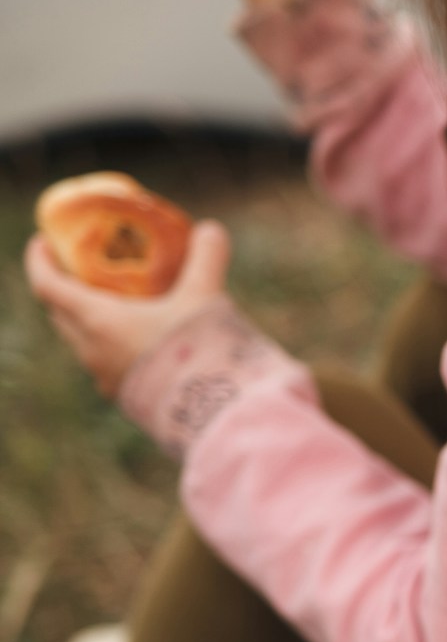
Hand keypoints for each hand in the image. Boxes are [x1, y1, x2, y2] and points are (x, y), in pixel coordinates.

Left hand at [27, 222, 232, 398]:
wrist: (214, 412)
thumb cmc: (199, 349)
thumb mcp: (204, 296)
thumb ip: (206, 259)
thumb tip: (211, 228)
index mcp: (97, 319)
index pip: (47, 285)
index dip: (38, 260)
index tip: (42, 242)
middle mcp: (91, 349)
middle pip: (60, 314)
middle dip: (64, 289)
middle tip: (84, 270)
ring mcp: (105, 376)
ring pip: (81, 341)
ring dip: (88, 320)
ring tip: (116, 305)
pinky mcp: (124, 396)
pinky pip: (104, 363)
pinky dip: (110, 345)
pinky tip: (141, 342)